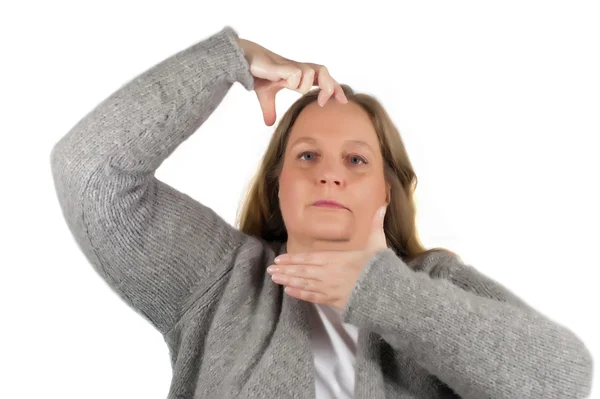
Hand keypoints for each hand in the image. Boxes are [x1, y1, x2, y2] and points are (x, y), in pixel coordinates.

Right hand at [236, 38, 347, 125]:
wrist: (245, 62)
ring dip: (301, 85)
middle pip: (324, 71)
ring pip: (310, 75)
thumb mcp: (266, 96)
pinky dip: (291, 81)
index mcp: (301, 75)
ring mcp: (292, 66)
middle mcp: (300, 69)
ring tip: (284, 83)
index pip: (324, 79)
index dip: (335, 89)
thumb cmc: (259, 76)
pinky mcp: (284, 65)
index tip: (343, 101)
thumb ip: (270, 109)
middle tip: (323, 103)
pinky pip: (296, 76)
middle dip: (329, 87)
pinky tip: (279, 80)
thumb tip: (269, 123)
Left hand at [266, 206, 387, 309]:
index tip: (279, 258)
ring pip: (304, 284)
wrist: (385, 292)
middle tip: (269, 270)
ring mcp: (329, 288)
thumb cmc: (379, 268)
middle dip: (285, 270)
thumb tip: (383, 206)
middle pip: (302, 271)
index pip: (309, 258)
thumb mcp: (377, 244)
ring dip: (288, 281)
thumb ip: (376, 225)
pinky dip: (300, 295)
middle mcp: (328, 273)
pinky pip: (313, 297)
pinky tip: (289, 292)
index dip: (293, 258)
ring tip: (274, 279)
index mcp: (336, 259)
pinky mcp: (333, 301)